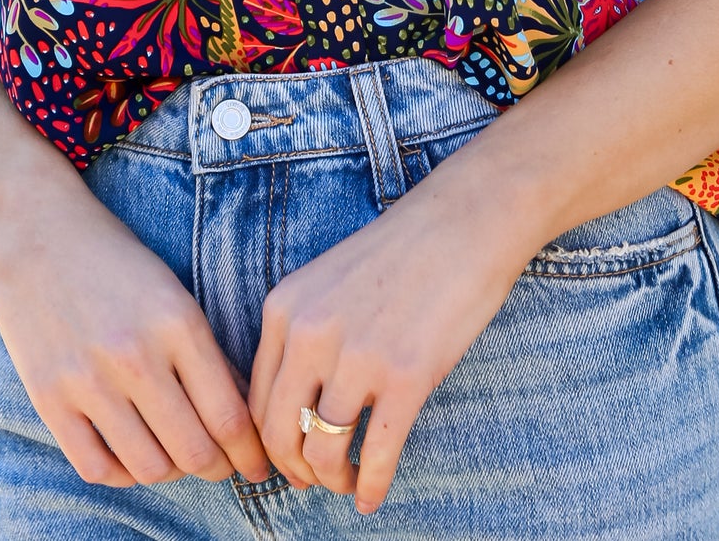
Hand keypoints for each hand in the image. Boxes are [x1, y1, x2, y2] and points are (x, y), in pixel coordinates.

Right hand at [0, 170, 270, 490]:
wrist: (33, 228)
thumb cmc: (112, 258)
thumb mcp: (171, 292)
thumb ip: (203, 353)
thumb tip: (236, 419)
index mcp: (176, 321)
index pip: (229, 416)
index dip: (250, 452)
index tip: (257, 464)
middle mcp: (136, 355)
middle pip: (195, 451)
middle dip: (219, 468)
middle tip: (222, 466)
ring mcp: (88, 380)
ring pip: (150, 468)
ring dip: (171, 472)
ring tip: (174, 456)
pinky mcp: (48, 398)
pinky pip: (96, 467)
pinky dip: (122, 473)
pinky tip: (130, 454)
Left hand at [248, 145, 538, 513]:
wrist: (463, 222)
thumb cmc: (400, 252)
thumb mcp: (327, 282)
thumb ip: (303, 333)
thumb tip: (294, 406)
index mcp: (284, 308)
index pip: (255, 398)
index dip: (269, 441)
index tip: (288, 456)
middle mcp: (310, 334)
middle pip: (279, 432)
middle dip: (294, 469)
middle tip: (313, 481)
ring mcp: (357, 357)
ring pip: (321, 450)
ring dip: (331, 480)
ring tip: (347, 483)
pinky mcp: (405, 377)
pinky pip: (375, 454)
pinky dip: (371, 486)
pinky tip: (373, 497)